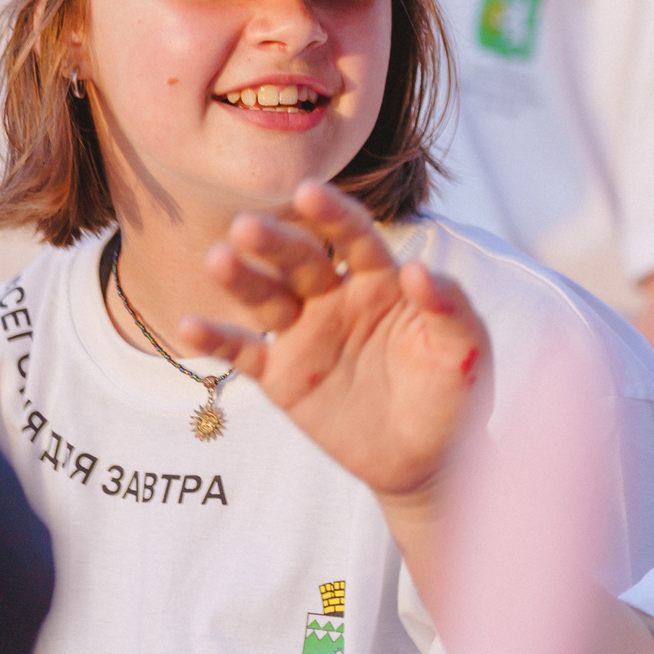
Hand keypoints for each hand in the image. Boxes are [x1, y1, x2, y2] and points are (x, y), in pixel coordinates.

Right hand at [177, 180, 487, 501]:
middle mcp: (337, 299)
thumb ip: (449, 306)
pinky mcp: (282, 376)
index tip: (309, 192)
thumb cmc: (453, 396)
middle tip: (246, 225)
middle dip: (275, 241)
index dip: (333, 215)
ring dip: (241, 278)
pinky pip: (244, 353)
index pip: (354, 238)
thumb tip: (418, 268)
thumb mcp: (464, 350)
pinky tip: (189, 324)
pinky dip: (216, 339)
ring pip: (266, 297)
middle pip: (301, 261)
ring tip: (217, 259)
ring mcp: (306, 334)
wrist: (428, 460)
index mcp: (382, 282)